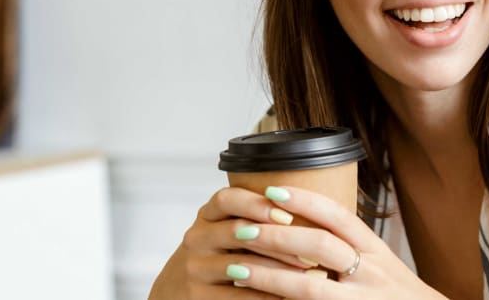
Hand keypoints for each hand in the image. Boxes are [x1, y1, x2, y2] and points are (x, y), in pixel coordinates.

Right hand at [148, 186, 319, 298]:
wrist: (176, 292)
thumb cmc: (215, 257)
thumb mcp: (224, 232)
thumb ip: (252, 220)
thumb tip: (307, 212)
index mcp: (206, 216)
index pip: (227, 199)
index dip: (256, 204)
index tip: (287, 214)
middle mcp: (196, 238)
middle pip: (237, 231)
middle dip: (279, 241)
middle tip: (313, 252)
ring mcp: (194, 268)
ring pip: (242, 266)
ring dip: (280, 272)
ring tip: (310, 276)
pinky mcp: (197, 296)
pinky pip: (238, 296)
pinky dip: (268, 296)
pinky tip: (289, 296)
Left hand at [226, 186, 447, 299]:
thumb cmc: (395, 295)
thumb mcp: (380, 264)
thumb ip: (347, 245)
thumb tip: (303, 216)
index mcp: (376, 252)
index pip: (339, 217)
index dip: (305, 201)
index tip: (272, 190)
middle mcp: (371, 275)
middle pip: (320, 247)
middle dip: (278, 238)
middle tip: (243, 230)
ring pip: (309, 288)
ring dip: (269, 278)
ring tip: (238, 270)